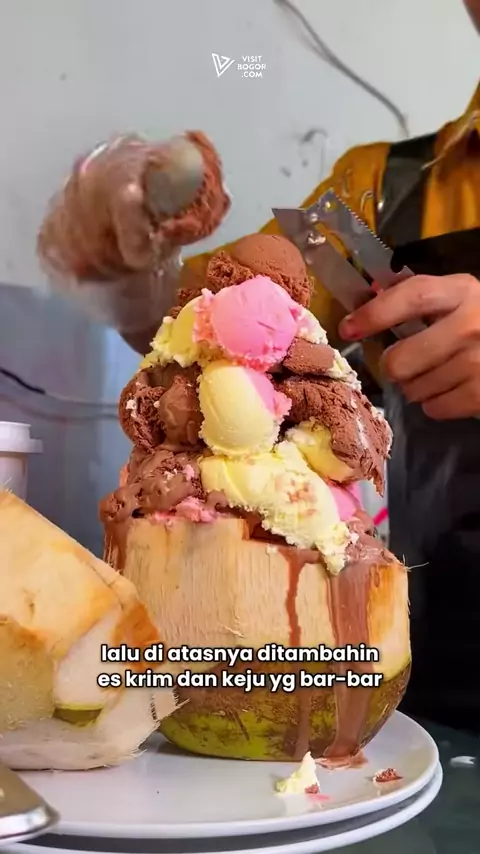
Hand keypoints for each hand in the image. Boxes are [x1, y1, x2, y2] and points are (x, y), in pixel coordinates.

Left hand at [338, 273, 479, 419]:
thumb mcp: (463, 297)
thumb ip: (423, 295)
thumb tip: (372, 291)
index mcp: (463, 292)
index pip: (409, 297)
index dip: (374, 314)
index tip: (348, 328)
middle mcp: (470, 325)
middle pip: (400, 360)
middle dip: (394, 366)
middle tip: (403, 364)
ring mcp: (478, 362)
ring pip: (414, 389)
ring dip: (416, 387)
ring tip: (437, 375)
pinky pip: (434, 408)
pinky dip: (436, 404)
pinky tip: (452, 390)